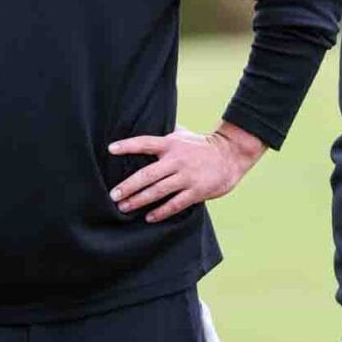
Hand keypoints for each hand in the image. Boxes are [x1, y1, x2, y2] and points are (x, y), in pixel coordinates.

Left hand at [108, 121, 265, 221]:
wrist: (231, 155)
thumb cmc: (202, 145)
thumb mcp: (184, 135)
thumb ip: (166, 135)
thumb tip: (147, 124)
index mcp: (171, 144)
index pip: (145, 143)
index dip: (128, 145)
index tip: (111, 149)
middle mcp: (176, 160)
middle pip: (147, 175)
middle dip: (128, 186)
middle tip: (113, 195)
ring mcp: (186, 176)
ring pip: (158, 191)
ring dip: (139, 200)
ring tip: (124, 207)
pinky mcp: (196, 191)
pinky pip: (175, 204)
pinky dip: (161, 211)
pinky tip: (149, 217)